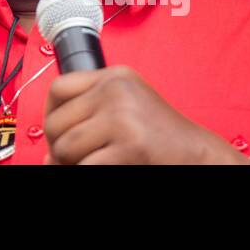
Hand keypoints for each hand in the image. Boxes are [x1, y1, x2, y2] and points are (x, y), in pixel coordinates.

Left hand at [42, 64, 249, 164]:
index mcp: (116, 77)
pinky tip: (104, 169)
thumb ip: (90, 118)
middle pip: (56, 121)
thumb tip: (48, 154)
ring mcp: (123, 116)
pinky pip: (85, 166)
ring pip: (65, 148)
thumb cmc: (162, 140)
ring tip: (93, 164)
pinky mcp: (131, 144)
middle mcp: (117, 90)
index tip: (57, 135)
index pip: (59, 88)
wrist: (201, 156)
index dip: (50, 115)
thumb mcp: (127, 110)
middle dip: (58, 148)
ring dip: (71, 164)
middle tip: (74, 160)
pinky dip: (87, 172)